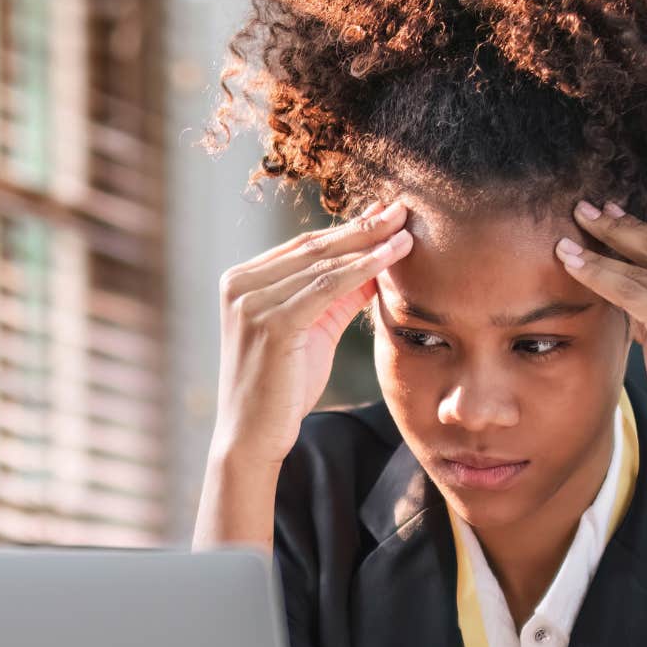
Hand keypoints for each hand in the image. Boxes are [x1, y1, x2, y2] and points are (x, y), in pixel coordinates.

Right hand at [209, 201, 413, 467]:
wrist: (252, 438)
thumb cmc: (281, 388)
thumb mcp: (312, 331)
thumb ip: (338, 296)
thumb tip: (379, 262)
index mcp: (242, 281)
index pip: (305, 246)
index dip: (350, 229)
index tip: (387, 213)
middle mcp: (239, 285)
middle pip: (314, 247)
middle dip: (363, 227)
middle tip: (403, 208)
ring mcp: (250, 302)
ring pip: (322, 263)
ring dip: (369, 243)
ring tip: (406, 230)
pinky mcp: (269, 322)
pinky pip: (325, 287)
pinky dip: (362, 269)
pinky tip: (391, 257)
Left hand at [556, 200, 646, 470]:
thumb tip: (623, 274)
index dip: (639, 228)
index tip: (609, 214)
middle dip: (616, 227)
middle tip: (582, 210)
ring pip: (639, 267)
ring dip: (598, 249)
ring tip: (566, 238)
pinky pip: (627, 290)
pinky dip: (595, 274)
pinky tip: (570, 263)